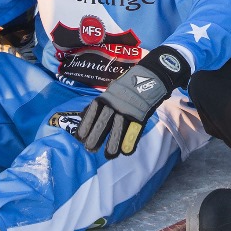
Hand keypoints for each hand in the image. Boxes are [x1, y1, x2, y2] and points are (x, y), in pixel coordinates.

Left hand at [74, 46, 191, 157]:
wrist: (151, 75)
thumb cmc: (128, 86)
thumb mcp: (111, 91)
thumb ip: (100, 104)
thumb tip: (83, 115)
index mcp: (106, 97)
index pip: (92, 112)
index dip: (85, 125)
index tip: (79, 137)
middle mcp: (115, 103)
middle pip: (103, 122)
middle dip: (96, 136)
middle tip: (90, 149)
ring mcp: (128, 109)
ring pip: (118, 127)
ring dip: (113, 142)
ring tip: (109, 155)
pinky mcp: (141, 114)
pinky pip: (135, 129)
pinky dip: (131, 141)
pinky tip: (126, 151)